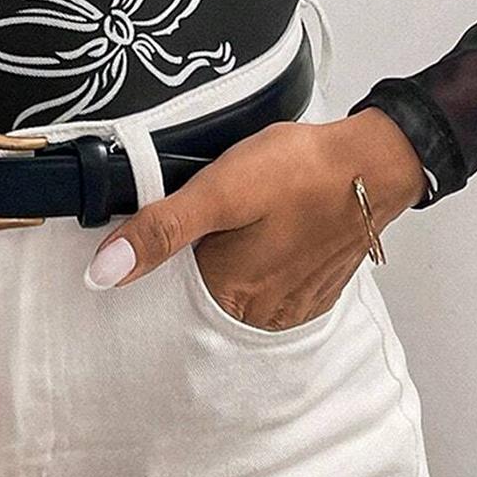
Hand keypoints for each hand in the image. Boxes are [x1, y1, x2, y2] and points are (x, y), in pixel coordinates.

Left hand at [83, 109, 425, 328]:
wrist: (374, 162)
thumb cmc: (302, 172)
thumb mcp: (219, 190)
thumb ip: (160, 230)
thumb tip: (102, 272)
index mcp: (230, 296)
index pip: (167, 292)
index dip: (163, 256)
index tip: (175, 227)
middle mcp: (261, 314)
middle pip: (202, 290)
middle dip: (200, 256)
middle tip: (220, 214)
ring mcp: (292, 306)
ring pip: (238, 286)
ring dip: (234, 256)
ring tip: (250, 216)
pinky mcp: (314, 290)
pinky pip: (272, 283)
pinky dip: (265, 259)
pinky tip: (272, 227)